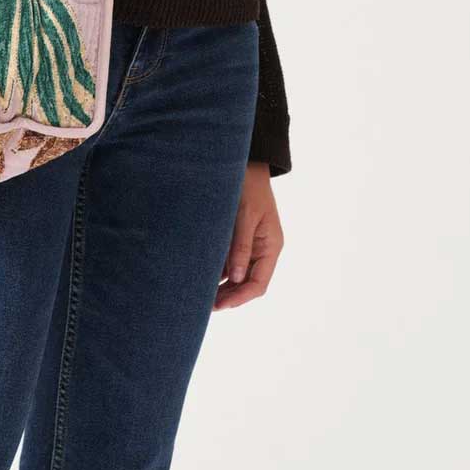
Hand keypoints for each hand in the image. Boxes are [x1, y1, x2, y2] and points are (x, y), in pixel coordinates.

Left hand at [213, 162, 283, 310]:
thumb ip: (241, 247)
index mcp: (271, 247)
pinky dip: (217, 270)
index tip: (220, 306)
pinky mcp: (237, 238)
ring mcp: (250, 245)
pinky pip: (228, 261)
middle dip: (228, 296)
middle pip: (247, 284)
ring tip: (198, 294)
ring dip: (221, 286)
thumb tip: (236, 278)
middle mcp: (262, 250)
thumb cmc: (248, 186)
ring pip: (236, 275)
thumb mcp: (245, 216)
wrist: (245, 163)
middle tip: (203, 305)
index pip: (258, 284)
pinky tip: (200, 275)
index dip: (240, 298)